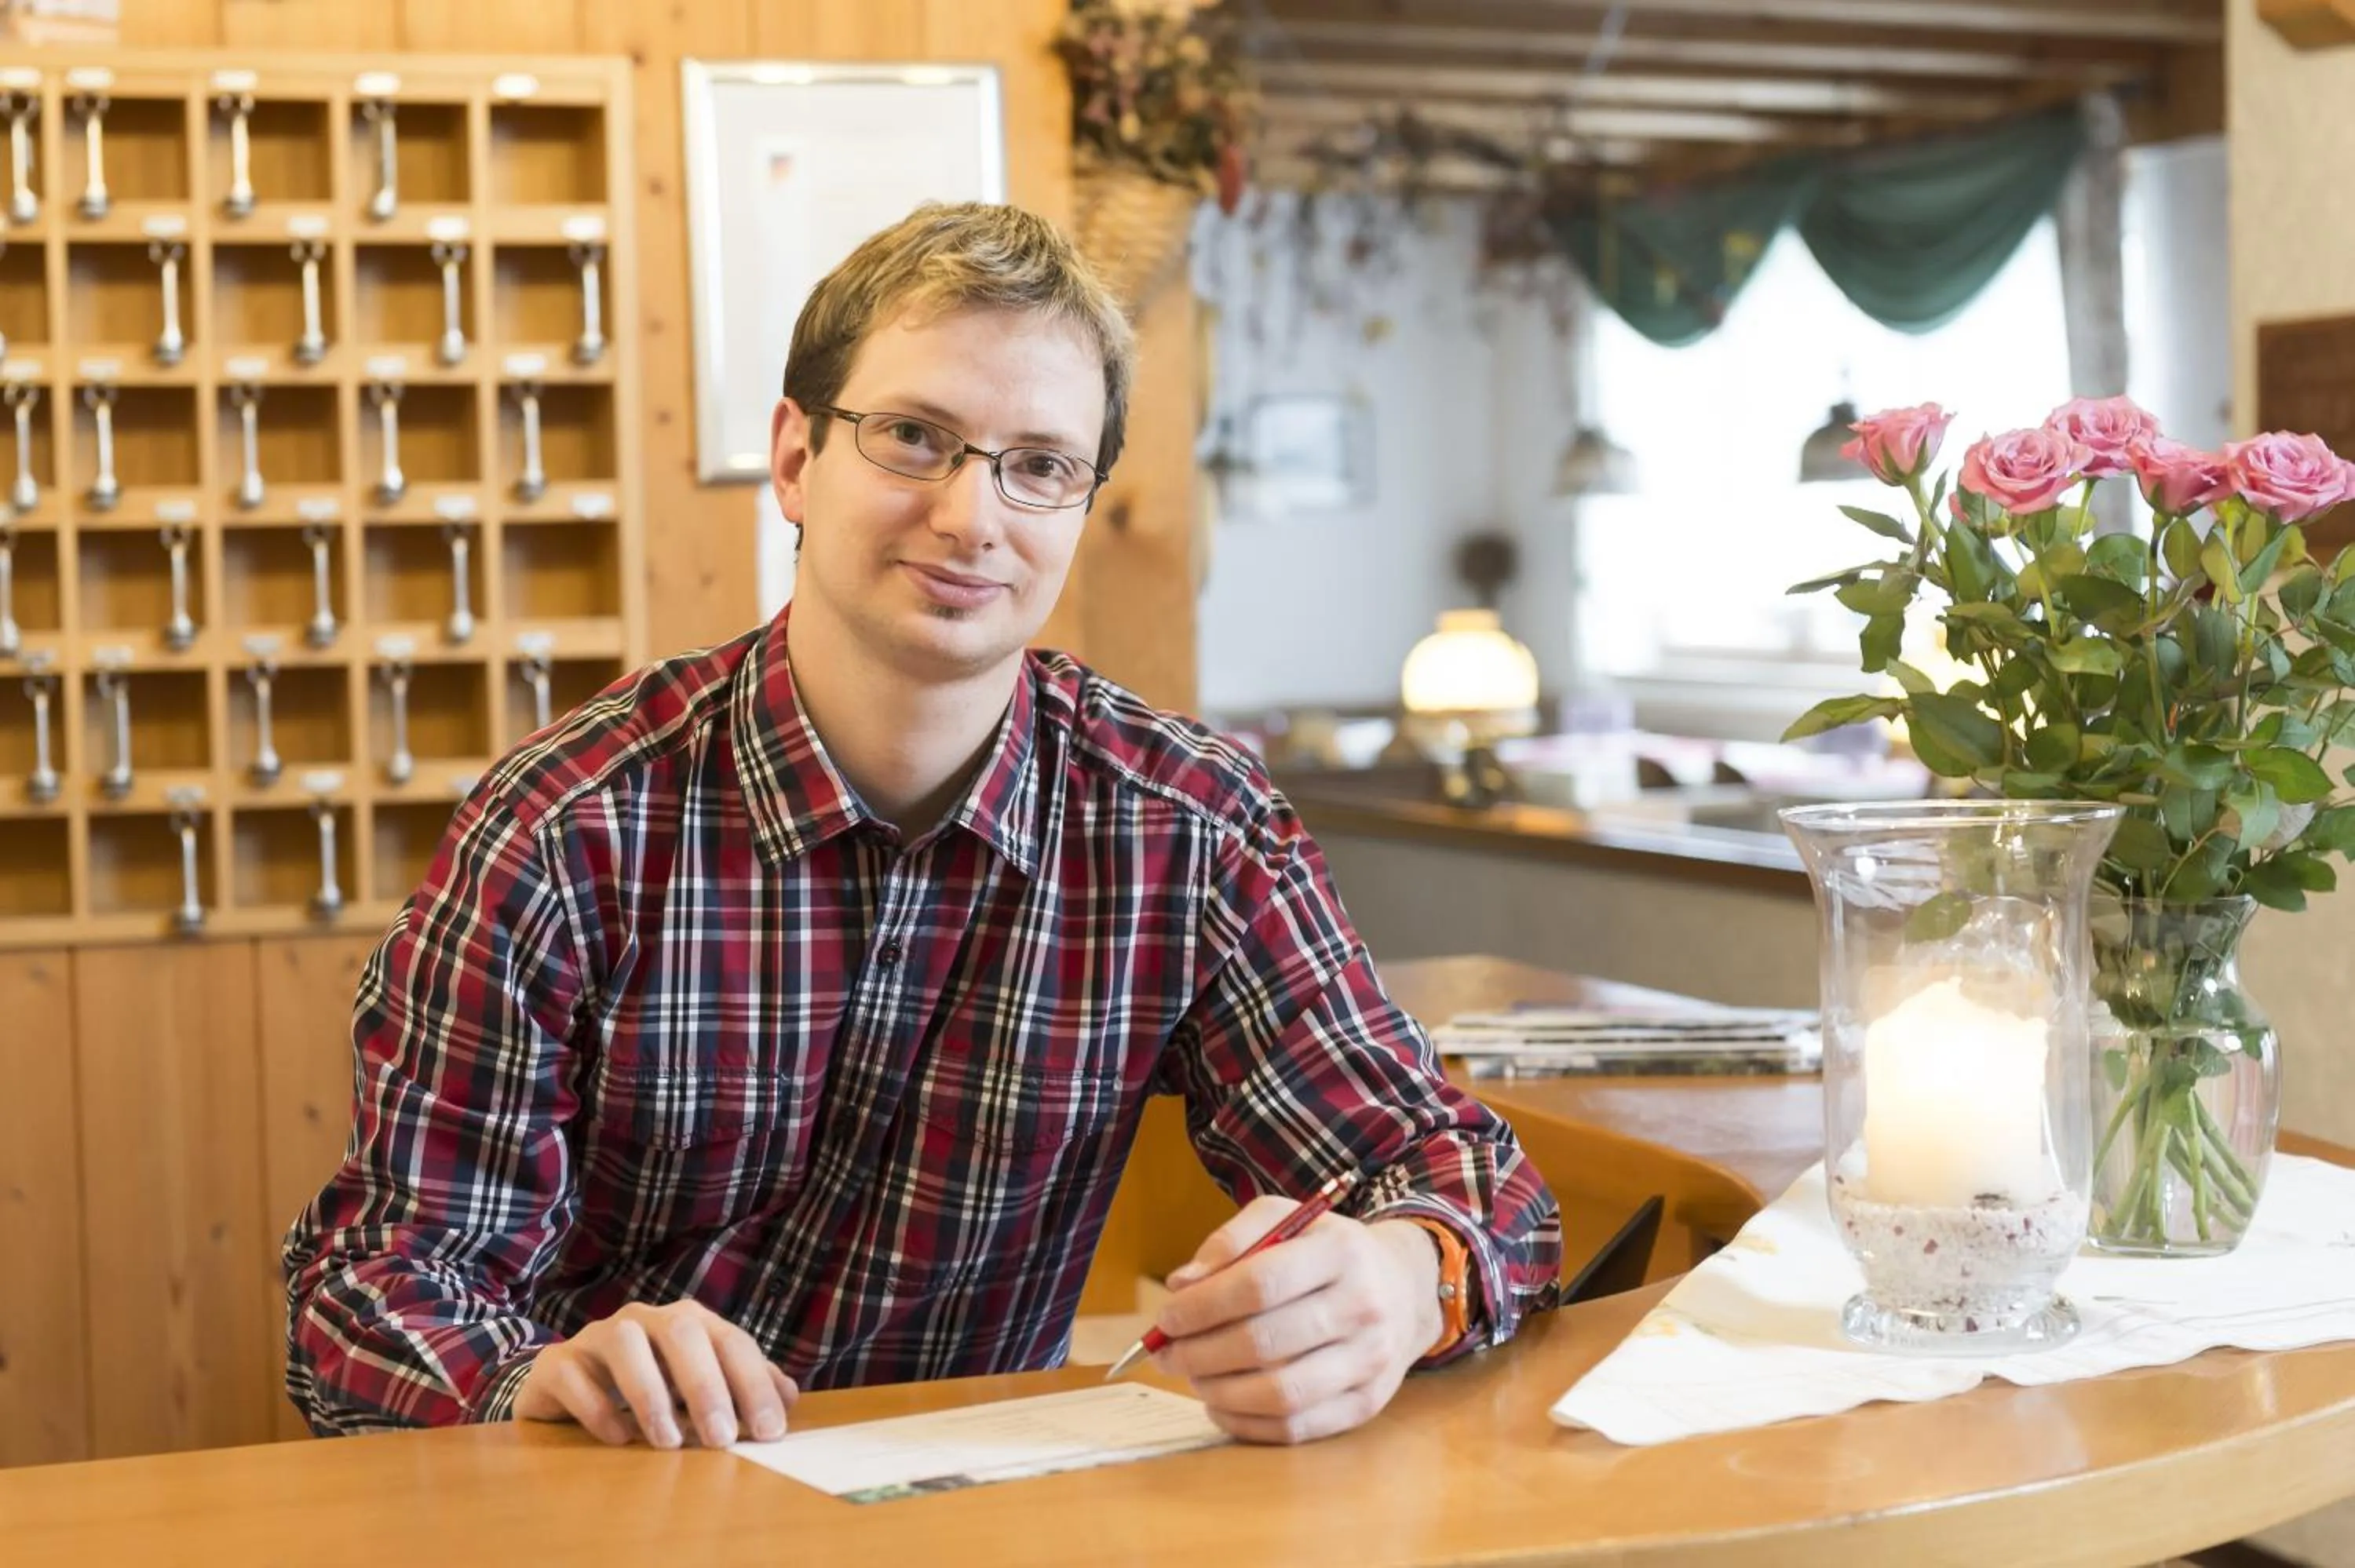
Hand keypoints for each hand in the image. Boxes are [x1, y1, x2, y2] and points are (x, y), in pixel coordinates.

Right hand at [513, 1299, 798, 1448]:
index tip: (771, 1432)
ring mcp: (598, 1336)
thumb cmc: (647, 1383)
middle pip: (682, 1331)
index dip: (754, 1384)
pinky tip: (619, 1439)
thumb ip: (743, 1387)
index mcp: (690, 1322)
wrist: (568, 1383)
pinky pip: (572, 1374)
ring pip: (625, 1342)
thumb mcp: (699, 1386)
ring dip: (650, 1393)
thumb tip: (790, 1398)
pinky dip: (596, 1406)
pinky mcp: (557, 1363)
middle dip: (706, 1385)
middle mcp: (646, 1319)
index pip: (732, 1341)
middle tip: (722, 1439)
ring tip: (668, 1442)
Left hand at [1149, 1196, 1443, 1444]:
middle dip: (1199, 1353)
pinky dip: (1245, 1424)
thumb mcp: (1286, 1218)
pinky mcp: (1366, 1404)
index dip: (1203, 1306)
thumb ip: (1231, 1240)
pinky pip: (1296, 1428)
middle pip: (1264, 1342)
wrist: (1403, 1288)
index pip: (1260, 1284)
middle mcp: (1364, 1307)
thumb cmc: (1326, 1251)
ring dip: (1219, 1391)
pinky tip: (1220, 1404)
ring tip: (1193, 1376)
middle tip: (1167, 1353)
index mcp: (1341, 1252)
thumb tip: (1182, 1284)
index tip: (1167, 1316)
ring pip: (1279, 1393)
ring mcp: (1370, 1361)